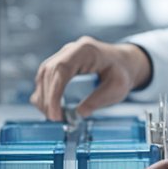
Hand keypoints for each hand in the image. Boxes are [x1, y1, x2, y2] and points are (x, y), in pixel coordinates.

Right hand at [29, 36, 151, 120]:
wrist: (124, 62)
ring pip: (43, 75)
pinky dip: (45, 93)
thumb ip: (98, 100)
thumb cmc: (122, 72)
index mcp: (86, 50)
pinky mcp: (60, 63)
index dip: (54, 93)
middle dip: (48, 98)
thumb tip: (78, 114)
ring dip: (44, 97)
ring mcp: (63, 55)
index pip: (61, 69)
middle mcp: (71, 49)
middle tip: (54, 118)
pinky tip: (50, 107)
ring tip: (53, 115)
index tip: (55, 113)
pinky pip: (45, 77)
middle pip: (48, 72)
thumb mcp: (117, 88)